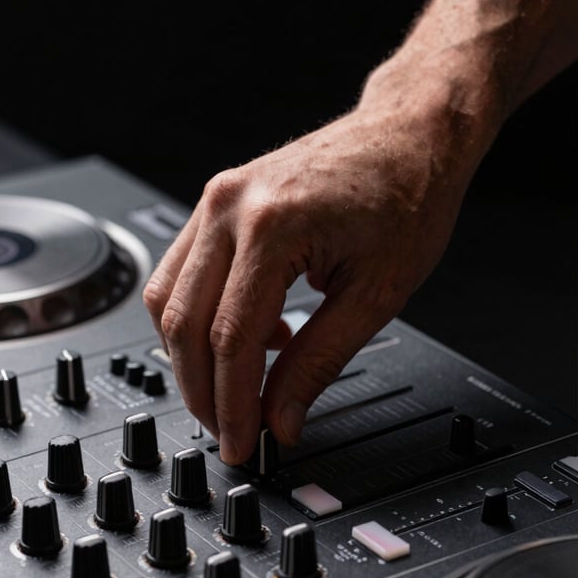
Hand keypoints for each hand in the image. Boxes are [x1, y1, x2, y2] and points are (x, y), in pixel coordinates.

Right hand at [143, 55, 494, 464]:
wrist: (409, 133)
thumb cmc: (407, 196)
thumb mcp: (375, 294)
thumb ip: (319, 362)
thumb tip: (282, 419)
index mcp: (272, 226)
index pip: (231, 339)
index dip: (233, 404)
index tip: (244, 444)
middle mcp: (229, 206)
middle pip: (184, 323)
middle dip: (202, 390)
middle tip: (230, 431)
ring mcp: (216, 198)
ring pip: (168, 298)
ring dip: (190, 357)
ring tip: (232, 394)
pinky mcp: (217, 200)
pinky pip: (182, 271)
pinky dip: (199, 316)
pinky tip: (248, 339)